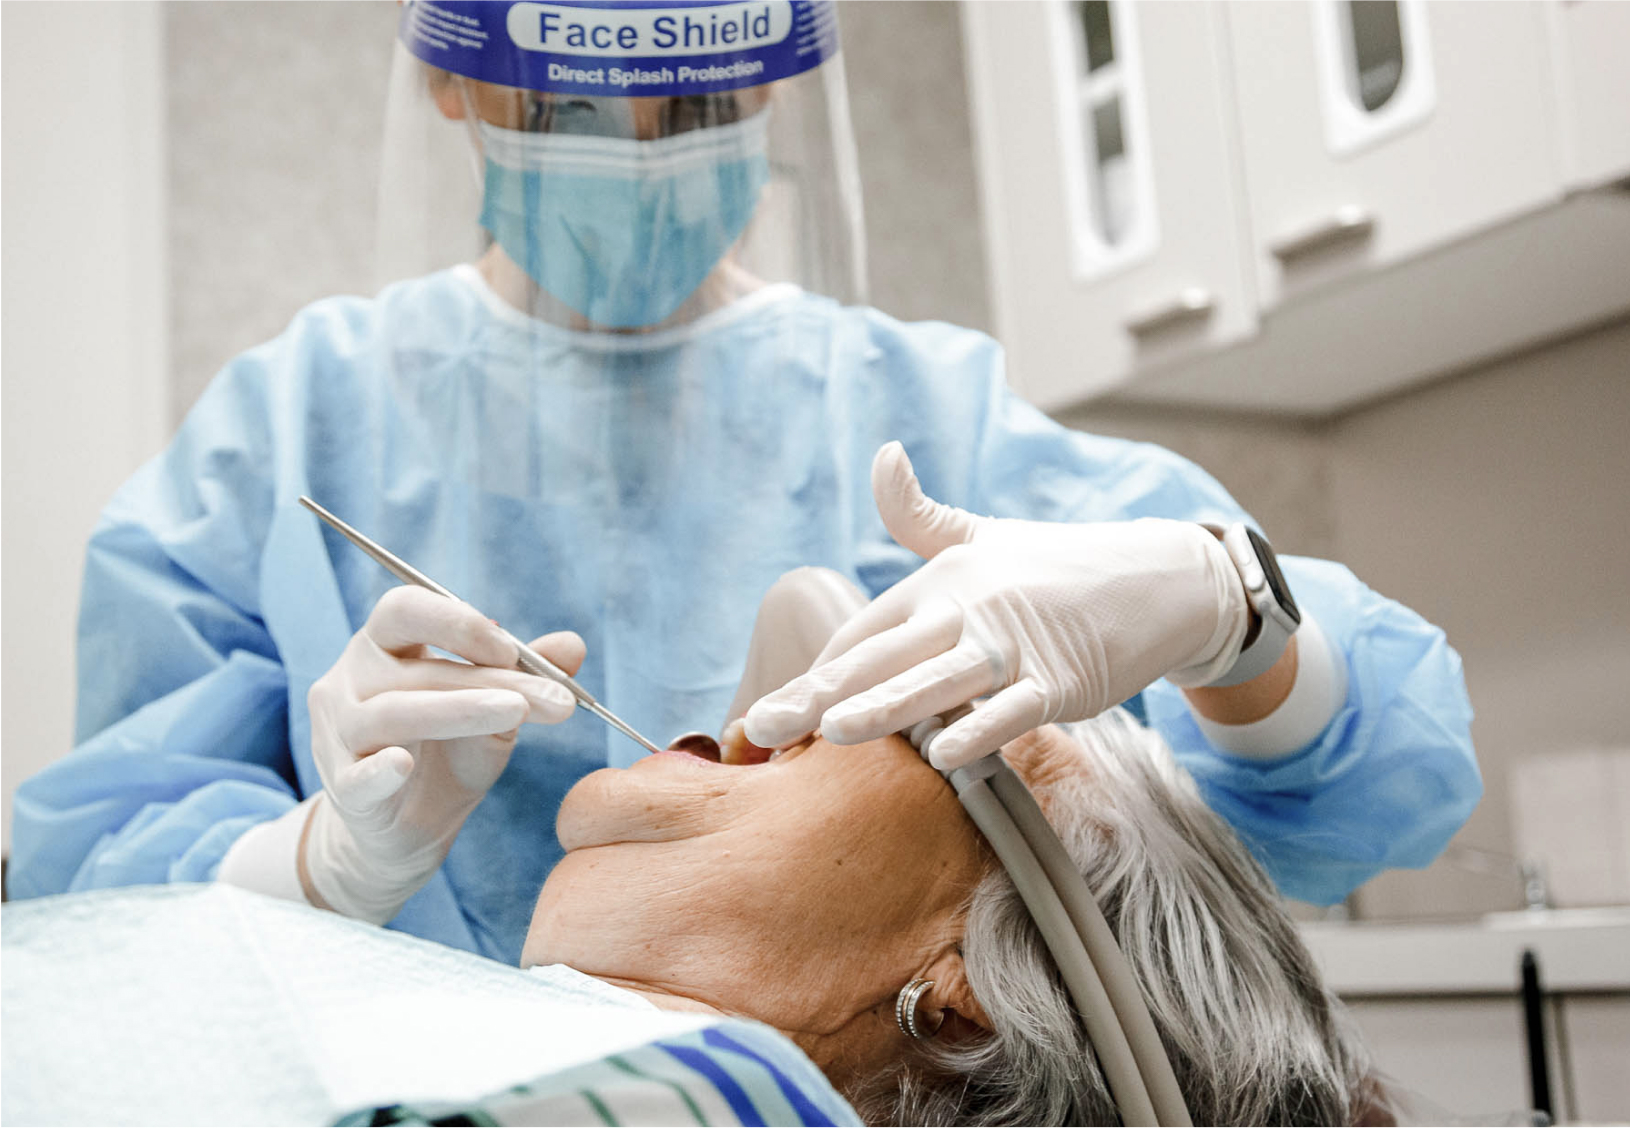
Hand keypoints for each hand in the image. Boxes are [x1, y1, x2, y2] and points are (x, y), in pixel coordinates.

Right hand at [303, 585, 581, 921]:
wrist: (409, 828)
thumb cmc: (449, 753)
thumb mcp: (496, 711)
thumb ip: (527, 677)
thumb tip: (573, 644)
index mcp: (385, 647)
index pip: (405, 610)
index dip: (457, 623)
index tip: (513, 650)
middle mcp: (351, 679)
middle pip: (413, 667)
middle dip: (487, 678)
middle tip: (553, 697)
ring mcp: (338, 732)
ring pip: (391, 713)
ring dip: (457, 710)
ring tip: (513, 714)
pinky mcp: (340, 787)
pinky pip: (357, 775)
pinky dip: (380, 770)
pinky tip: (403, 764)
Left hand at [744, 443, 1248, 769]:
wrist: (1157, 578)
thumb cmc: (1056, 564)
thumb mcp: (982, 535)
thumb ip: (919, 512)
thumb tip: (881, 453)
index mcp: (942, 580)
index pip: (865, 630)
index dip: (817, 671)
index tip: (772, 708)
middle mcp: (970, 608)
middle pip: (883, 657)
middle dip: (818, 695)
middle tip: (761, 727)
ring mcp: (1017, 644)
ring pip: (939, 680)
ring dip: (884, 706)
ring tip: (832, 731)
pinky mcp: (1063, 679)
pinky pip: (1016, 708)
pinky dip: (981, 728)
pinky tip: (943, 753)